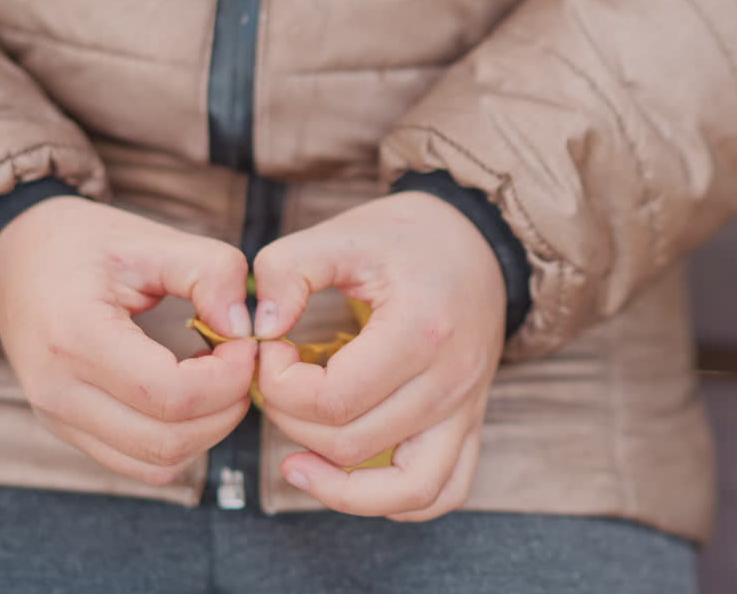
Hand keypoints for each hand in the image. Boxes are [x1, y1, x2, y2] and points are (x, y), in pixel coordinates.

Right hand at [0, 196, 255, 485]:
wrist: (13, 258)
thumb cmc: (82, 245)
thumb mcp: (150, 237)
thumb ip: (210, 271)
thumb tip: (247, 329)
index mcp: (76, 337)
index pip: (172, 395)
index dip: (229, 378)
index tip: (245, 341)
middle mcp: (59, 392)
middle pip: (169, 441)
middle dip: (227, 406)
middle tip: (241, 361)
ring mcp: (59, 420)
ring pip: (159, 463)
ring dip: (209, 430)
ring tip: (218, 378)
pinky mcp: (69, 432)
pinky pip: (140, 465)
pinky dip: (181, 441)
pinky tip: (192, 396)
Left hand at [252, 192, 505, 520]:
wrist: (478, 243)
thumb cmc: (408, 238)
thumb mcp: (342, 234)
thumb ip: (288, 270)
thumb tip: (258, 329)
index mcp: (421, 330)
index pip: (334, 399)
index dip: (279, 384)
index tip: (268, 349)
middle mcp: (451, 381)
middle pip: (354, 444)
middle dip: (291, 421)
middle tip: (274, 382)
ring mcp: (466, 409)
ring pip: (404, 491)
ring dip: (339, 486)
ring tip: (295, 464)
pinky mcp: (469, 425)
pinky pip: (442, 492)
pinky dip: (394, 502)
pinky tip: (350, 479)